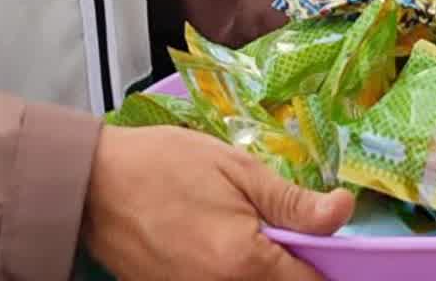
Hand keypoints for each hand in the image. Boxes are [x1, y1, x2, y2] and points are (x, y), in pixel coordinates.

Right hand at [83, 126, 351, 280]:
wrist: (92, 185)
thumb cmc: (164, 165)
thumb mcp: (236, 168)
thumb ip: (292, 201)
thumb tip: (344, 211)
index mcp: (246, 263)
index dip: (325, 262)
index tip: (320, 239)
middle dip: (290, 269)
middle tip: (280, 233)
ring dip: (260, 273)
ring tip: (241, 234)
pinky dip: (228, 275)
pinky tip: (215, 244)